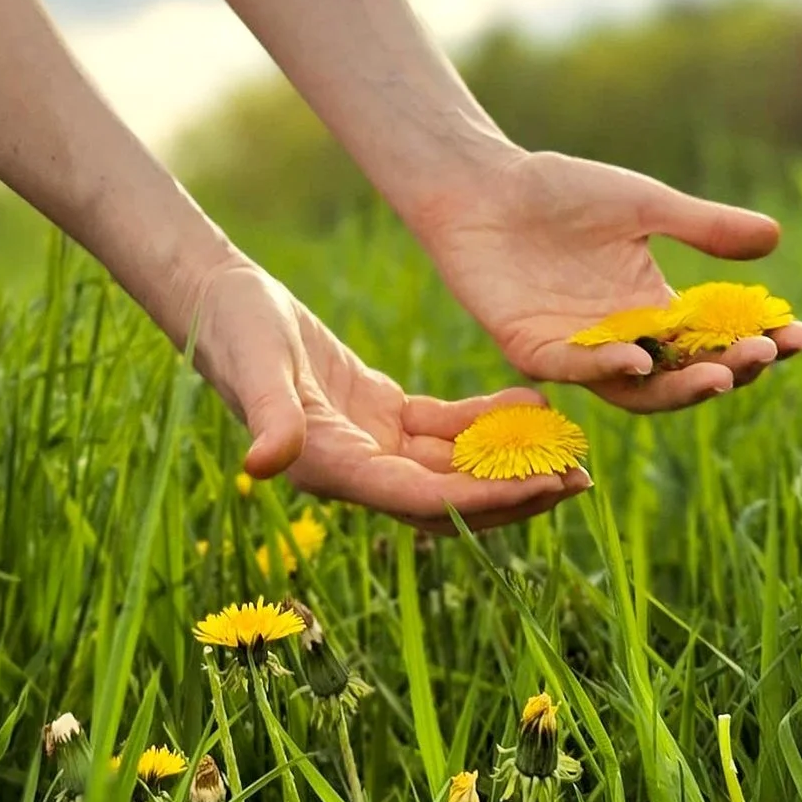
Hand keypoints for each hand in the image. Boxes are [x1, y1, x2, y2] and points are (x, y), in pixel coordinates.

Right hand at [182, 256, 591, 526]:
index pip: (421, 498)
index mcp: (331, 467)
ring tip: (570, 449)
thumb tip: (264, 465)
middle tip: (580, 478)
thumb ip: (270, 415)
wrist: (222, 302)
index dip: (484, 497)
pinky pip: (443, 430)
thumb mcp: (257, 366)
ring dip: (509, 463)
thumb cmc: (235, 329)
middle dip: (514, 493)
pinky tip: (530, 403)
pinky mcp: (380, 415)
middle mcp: (356, 469)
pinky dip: (485, 422)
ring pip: (453, 468)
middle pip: (449, 498)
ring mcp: (371, 444)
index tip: (544, 484)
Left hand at [415, 147, 801, 413]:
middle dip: (731, 370)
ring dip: (680, 387)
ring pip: (637, 389)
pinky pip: (576, 370)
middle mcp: (622, 340)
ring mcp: (579, 350)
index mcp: (652, 310)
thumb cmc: (561, 192)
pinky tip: (638, 359)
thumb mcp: (645, 205)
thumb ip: (702, 226)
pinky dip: (608, 369)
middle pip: (686, 375)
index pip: (717, 340)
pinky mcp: (533, 348)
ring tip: (723, 374)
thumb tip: (774, 236)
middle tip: (766, 356)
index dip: (761, 343)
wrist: (485, 185)